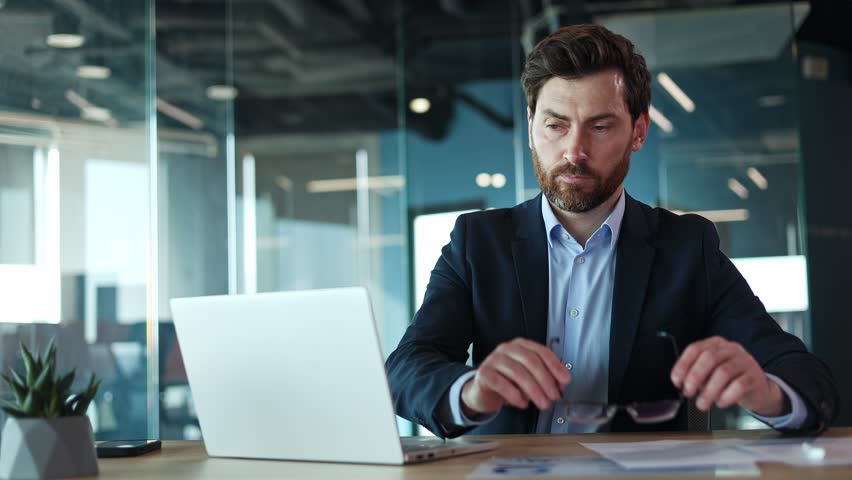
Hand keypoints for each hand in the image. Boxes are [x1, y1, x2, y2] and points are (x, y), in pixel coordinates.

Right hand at [461, 338, 569, 416]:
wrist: (483, 391)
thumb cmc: (508, 382)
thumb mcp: (529, 379)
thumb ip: (545, 378)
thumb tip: (561, 384)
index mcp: (521, 346)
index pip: (541, 351)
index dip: (555, 366)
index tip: (565, 380)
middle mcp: (507, 349)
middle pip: (530, 360)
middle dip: (545, 380)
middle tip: (554, 396)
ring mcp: (494, 359)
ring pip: (517, 372)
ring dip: (533, 390)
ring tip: (542, 403)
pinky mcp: (484, 373)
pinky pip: (501, 383)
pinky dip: (514, 394)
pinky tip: (522, 403)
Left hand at [670, 336, 787, 415]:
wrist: (757, 389)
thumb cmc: (729, 380)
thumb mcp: (710, 373)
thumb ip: (696, 374)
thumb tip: (681, 382)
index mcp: (715, 344)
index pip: (695, 349)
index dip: (683, 364)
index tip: (676, 380)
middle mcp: (730, 348)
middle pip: (710, 357)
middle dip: (695, 377)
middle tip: (688, 393)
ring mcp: (745, 361)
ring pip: (723, 372)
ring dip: (709, 391)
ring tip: (702, 404)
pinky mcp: (755, 376)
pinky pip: (739, 385)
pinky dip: (726, 396)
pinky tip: (720, 403)